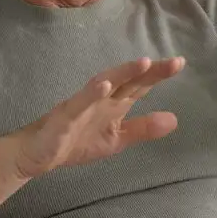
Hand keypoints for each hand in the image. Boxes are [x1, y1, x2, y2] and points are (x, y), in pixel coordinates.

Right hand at [8, 57, 184, 179]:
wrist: (36, 155)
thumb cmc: (76, 141)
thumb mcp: (117, 140)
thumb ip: (143, 129)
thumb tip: (175, 119)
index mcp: (114, 104)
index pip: (139, 86)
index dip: (158, 75)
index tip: (180, 63)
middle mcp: (100, 98)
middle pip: (127, 80)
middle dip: (149, 71)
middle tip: (174, 62)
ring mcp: (82, 105)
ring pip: (104, 84)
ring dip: (123, 73)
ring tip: (144, 63)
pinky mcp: (64, 116)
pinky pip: (78, 103)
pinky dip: (90, 94)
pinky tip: (103, 86)